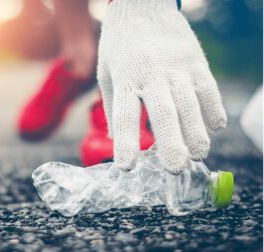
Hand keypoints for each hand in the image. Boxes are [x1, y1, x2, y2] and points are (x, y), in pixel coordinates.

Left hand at [97, 0, 226, 173]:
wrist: (142, 6)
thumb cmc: (120, 46)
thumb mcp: (106, 72)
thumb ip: (113, 105)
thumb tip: (115, 138)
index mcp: (124, 76)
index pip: (124, 114)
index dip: (126, 142)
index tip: (127, 166)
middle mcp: (151, 72)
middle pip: (164, 112)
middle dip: (172, 143)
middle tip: (175, 169)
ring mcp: (177, 66)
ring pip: (191, 104)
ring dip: (197, 133)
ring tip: (198, 155)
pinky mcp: (196, 60)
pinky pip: (209, 90)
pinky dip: (213, 111)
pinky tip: (212, 128)